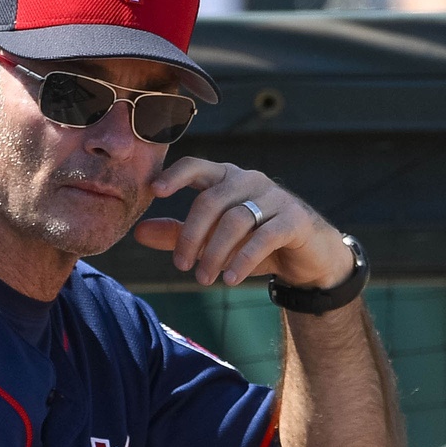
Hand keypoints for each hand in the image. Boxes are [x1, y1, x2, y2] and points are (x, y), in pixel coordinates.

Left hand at [136, 159, 353, 290]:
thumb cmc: (254, 242)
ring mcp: (274, 197)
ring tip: (204, 280)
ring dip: (214, 253)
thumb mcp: (212, 239)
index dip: (175, 175)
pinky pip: (263, 237)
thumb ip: (177, 233)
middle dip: (191, 236)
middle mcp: (250, 180)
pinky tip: (230, 280)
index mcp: (226, 178)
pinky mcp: (294, 220)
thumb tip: (138, 232)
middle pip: (211, 200)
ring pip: (235, 220)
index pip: (197, 166)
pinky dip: (243, 260)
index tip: (154, 191)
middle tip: (181, 267)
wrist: (307, 256)